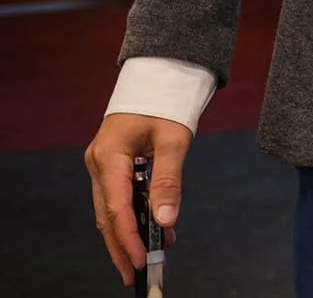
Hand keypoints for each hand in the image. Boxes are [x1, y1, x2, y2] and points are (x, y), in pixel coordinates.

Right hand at [85, 111, 189, 283]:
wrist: (158, 80)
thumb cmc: (166, 104)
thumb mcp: (173, 140)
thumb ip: (168, 181)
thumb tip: (166, 220)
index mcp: (109, 155)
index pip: (116, 206)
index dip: (128, 236)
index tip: (141, 259)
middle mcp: (99, 163)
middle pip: (107, 215)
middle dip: (122, 246)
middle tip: (137, 273)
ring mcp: (102, 166)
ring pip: (110, 210)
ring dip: (127, 234)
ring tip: (147, 257)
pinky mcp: (111, 167)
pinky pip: (118, 198)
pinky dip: (133, 216)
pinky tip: (152, 229)